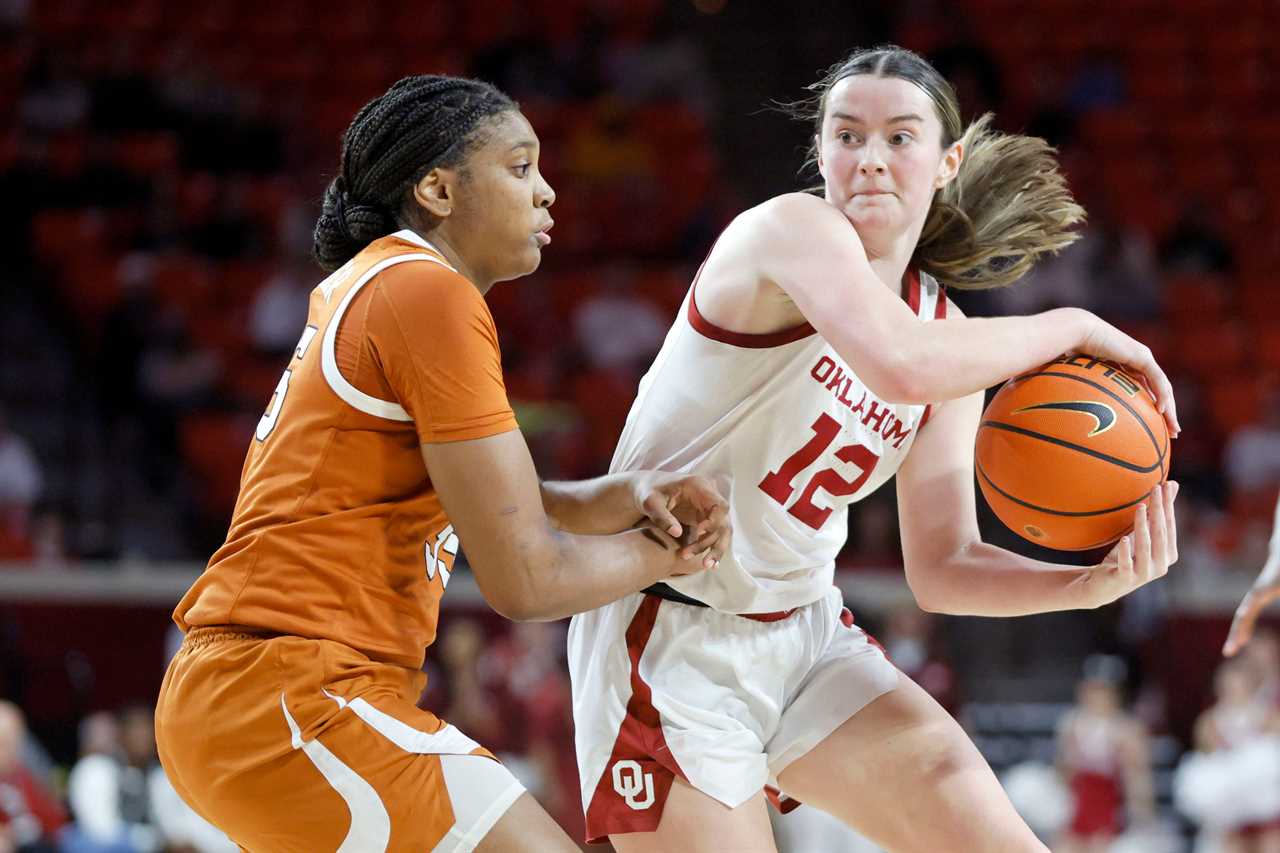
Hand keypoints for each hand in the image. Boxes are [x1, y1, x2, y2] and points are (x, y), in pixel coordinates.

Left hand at [631, 471, 730, 570]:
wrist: (646, 489)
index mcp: (699, 486)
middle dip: (713, 542)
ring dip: (714, 549)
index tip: (699, 532)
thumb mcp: (650, 503)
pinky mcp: (704, 518)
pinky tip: (710, 564)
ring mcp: (707, 509)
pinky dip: (711, 548)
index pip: (720, 505)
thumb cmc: (647, 492)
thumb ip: (662, 517)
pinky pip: (714, 535)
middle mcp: (708, 497)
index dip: (714, 521)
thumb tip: (677, 533)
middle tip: (700, 561)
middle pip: (723, 522)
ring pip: (721, 531)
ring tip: (705, 566)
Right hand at [1079, 313, 1179, 436]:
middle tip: (1171, 433)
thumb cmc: (1067, 354)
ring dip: (1170, 409)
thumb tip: (1065, 415)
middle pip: (1158, 390)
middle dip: (1167, 413)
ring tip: (1173, 429)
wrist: (1074, 333)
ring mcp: (1141, 357)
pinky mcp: (1142, 356)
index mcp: (1124, 366)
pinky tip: (1162, 411)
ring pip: (1163, 387)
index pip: (1144, 389)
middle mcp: (1136, 361)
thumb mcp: (1077, 378)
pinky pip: (1157, 379)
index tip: (1153, 427)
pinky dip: (1162, 396)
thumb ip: (1079, 394)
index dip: (1150, 407)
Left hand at [1084, 482, 1178, 607]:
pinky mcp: (1126, 578)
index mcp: (1168, 554)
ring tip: (1140, 507)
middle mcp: (1161, 565)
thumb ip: (1157, 514)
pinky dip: (1126, 551)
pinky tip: (1125, 539)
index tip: (1166, 484)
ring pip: (1145, 546)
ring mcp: (1144, 573)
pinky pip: (1127, 563)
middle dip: (1159, 510)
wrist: (1104, 584)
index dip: (1168, 505)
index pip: (1169, 525)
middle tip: (1156, 488)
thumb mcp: (1142, 533)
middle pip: (1160, 533)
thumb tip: (1173, 484)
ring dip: (1142, 526)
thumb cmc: (1127, 555)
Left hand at [1224, 561, 1279, 656]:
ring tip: (1235, 644)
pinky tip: (1242, 614)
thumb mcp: (1278, 593)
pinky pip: (1254, 599)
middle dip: (1235, 636)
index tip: (1236, 646)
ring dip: (1239, 629)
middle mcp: (1254, 596)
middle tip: (1228, 653)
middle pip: (1242, 620)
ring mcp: (1257, 591)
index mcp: (1258, 599)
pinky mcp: (1263, 586)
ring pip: (1245, 613)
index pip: (1246, 619)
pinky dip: (1249, 607)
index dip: (1241, 633)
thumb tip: (1270, 613)